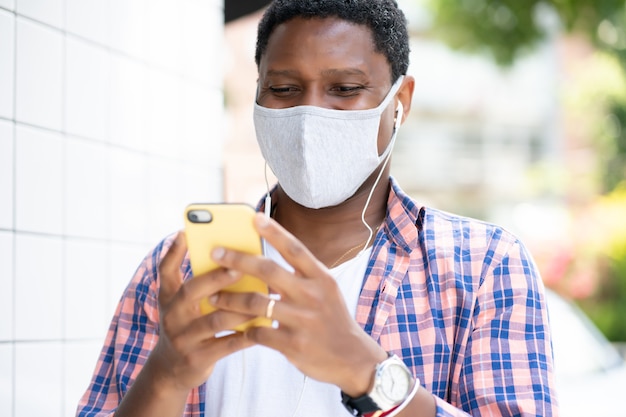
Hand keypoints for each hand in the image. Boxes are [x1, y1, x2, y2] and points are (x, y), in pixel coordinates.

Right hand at [147, 232, 254, 393]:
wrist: (170, 370)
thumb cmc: (187, 325)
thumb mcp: (182, 304)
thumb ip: (200, 283)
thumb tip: (234, 258)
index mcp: (168, 297)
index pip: (166, 270)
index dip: (174, 251)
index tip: (185, 232)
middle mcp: (172, 315)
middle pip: (192, 291)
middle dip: (217, 278)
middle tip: (240, 267)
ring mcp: (183, 338)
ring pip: (215, 320)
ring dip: (241, 308)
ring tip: (262, 299)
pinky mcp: (198, 358)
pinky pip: (227, 344)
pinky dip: (248, 334)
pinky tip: (265, 325)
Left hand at [209, 214, 386, 395]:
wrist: (352, 358)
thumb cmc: (331, 319)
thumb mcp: (325, 291)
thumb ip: (300, 277)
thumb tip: (262, 263)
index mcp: (321, 278)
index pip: (295, 249)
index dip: (275, 232)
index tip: (254, 217)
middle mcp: (312, 295)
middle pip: (269, 270)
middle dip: (237, 260)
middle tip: (215, 254)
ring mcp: (303, 320)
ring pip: (256, 303)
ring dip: (230, 299)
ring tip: (213, 297)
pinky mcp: (293, 344)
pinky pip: (259, 332)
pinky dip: (243, 329)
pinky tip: (234, 327)